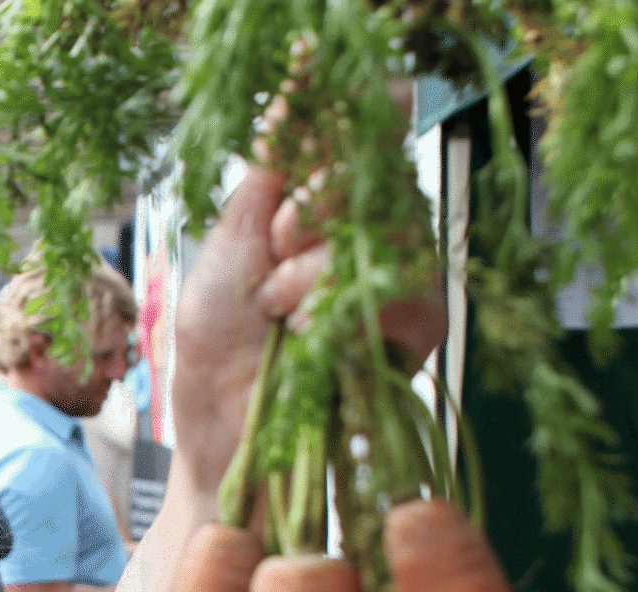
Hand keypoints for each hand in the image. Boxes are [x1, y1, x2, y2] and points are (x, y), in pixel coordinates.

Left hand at [171, 167, 442, 496]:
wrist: (229, 437)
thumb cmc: (218, 355)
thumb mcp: (224, 253)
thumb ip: (265, 185)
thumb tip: (291, 108)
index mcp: (314, 209)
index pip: (350, 138)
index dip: (333, 135)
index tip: (291, 170)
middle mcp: (363, 231)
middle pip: (369, 171)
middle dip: (308, 210)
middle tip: (270, 260)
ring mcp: (395, 273)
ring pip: (386, 224)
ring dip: (315, 267)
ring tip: (277, 311)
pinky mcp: (419, 323)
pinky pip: (407, 282)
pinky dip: (346, 302)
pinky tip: (307, 331)